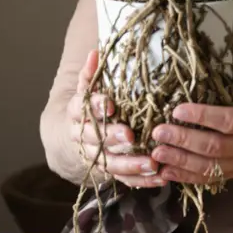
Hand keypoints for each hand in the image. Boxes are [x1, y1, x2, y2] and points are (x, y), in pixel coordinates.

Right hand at [68, 49, 166, 188]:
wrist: (72, 136)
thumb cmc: (89, 107)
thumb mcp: (87, 89)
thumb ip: (91, 74)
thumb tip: (95, 52)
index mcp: (78, 113)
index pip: (83, 108)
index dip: (96, 107)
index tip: (110, 105)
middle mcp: (83, 136)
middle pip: (95, 138)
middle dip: (112, 137)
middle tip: (130, 135)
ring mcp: (95, 156)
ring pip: (109, 163)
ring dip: (130, 164)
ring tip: (151, 162)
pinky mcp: (108, 171)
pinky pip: (124, 179)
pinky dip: (141, 180)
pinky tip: (160, 178)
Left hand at [149, 44, 232, 184]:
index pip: (228, 120)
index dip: (202, 116)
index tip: (178, 110)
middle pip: (214, 147)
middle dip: (184, 140)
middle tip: (159, 132)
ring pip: (209, 167)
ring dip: (180, 161)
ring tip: (156, 153)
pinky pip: (209, 179)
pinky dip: (186, 178)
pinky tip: (166, 172)